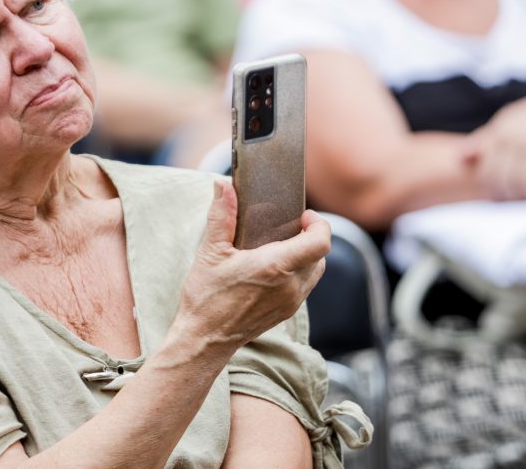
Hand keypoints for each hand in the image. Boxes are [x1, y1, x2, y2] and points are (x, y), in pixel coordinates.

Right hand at [175, 180, 328, 352]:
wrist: (204, 341)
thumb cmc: (206, 297)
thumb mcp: (210, 252)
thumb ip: (221, 215)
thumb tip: (223, 185)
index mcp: (276, 266)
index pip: (321, 241)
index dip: (319, 223)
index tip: (303, 215)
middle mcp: (291, 286)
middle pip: (320, 253)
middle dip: (309, 235)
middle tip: (287, 226)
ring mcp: (291, 302)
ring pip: (316, 271)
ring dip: (306, 255)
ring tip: (281, 246)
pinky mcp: (287, 313)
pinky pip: (305, 286)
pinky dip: (298, 272)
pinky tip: (274, 268)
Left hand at [462, 85, 525, 199]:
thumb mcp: (507, 121)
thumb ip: (483, 139)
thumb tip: (459, 157)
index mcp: (501, 130)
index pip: (487, 165)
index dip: (488, 184)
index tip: (491, 195)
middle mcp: (516, 137)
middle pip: (505, 176)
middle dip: (505, 192)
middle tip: (508, 201)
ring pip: (525, 179)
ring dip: (524, 193)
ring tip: (525, 198)